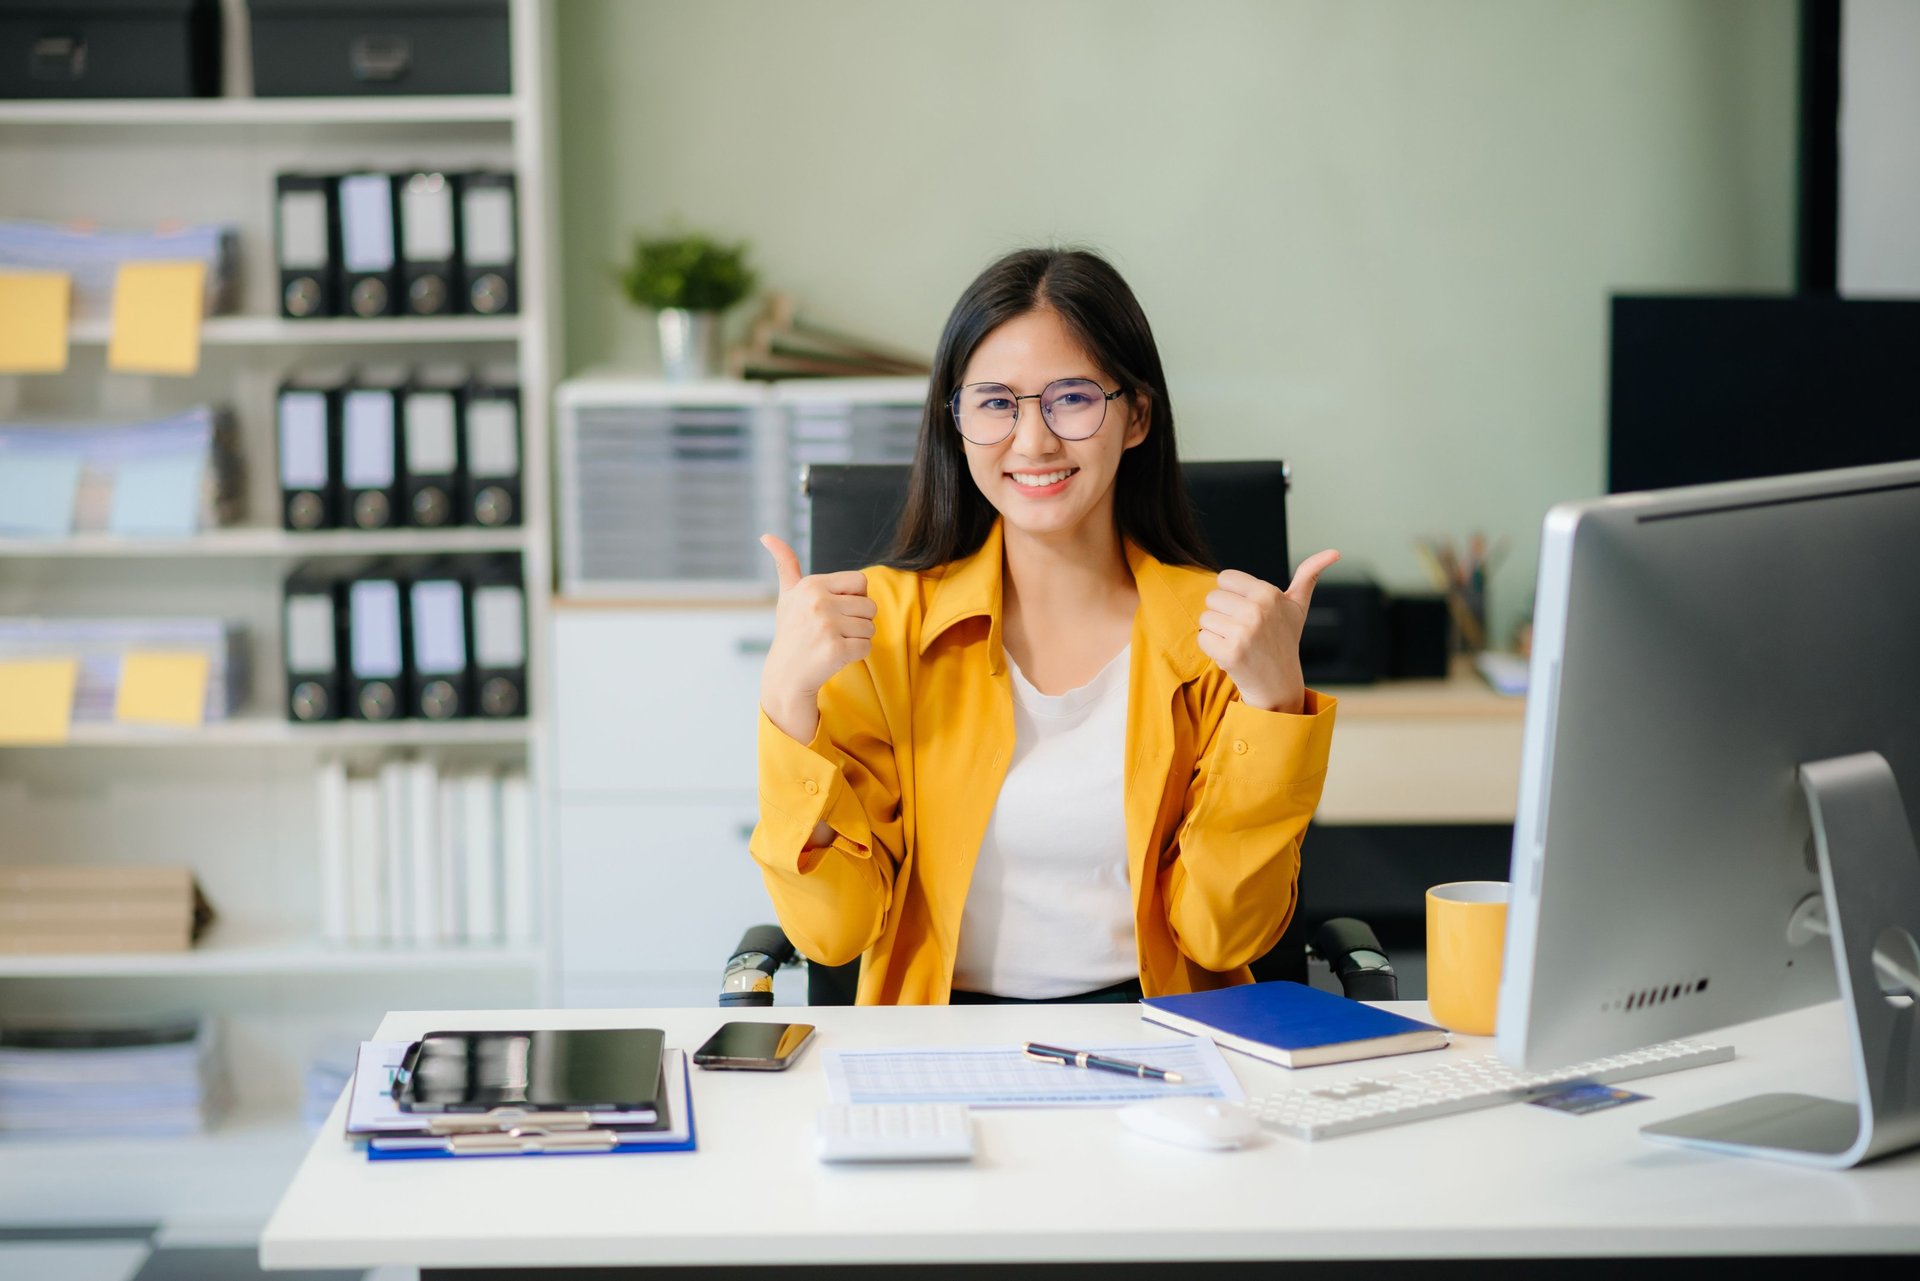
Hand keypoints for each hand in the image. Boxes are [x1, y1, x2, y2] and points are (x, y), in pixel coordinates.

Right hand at [759, 534, 876, 742]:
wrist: (785, 676)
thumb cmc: (792, 633)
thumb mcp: (787, 596)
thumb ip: (785, 565)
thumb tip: (766, 535)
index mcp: (812, 585)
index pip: (861, 582)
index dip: (853, 598)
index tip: (834, 611)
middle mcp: (818, 602)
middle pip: (870, 605)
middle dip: (858, 621)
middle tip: (834, 631)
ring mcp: (826, 626)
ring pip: (870, 627)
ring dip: (858, 638)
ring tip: (833, 643)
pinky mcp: (835, 650)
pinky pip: (867, 647)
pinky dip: (856, 655)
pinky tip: (835, 656)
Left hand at [1195, 550, 1340, 713]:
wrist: (1279, 683)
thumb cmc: (1284, 640)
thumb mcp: (1297, 606)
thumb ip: (1309, 575)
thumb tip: (1334, 552)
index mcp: (1268, 593)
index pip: (1224, 578)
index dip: (1232, 595)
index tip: (1247, 610)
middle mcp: (1257, 611)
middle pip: (1212, 598)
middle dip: (1222, 614)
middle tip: (1242, 630)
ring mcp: (1243, 633)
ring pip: (1205, 619)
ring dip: (1216, 632)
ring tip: (1237, 642)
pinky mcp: (1230, 654)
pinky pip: (1202, 639)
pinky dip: (1212, 648)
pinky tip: (1231, 654)